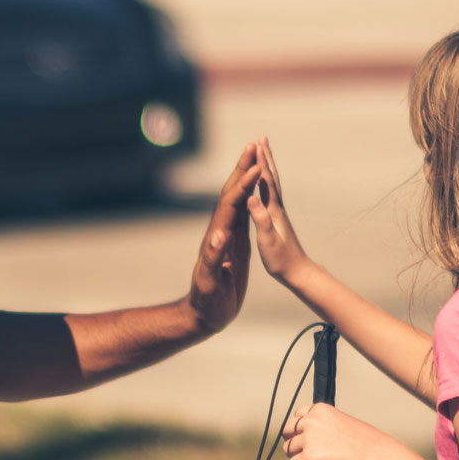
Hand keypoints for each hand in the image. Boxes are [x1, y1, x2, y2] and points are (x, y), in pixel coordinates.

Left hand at [184, 142, 262, 335]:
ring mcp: (226, 236)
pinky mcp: (232, 243)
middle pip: (230, 193)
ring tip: (255, 157)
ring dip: (244, 177)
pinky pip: (241, 213)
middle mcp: (220, 232)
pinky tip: (254, 188)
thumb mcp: (210, 282)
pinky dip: (248, 196)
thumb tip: (219, 236)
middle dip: (241, 169)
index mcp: (217, 238)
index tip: (255, 167)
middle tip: (253, 145)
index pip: (230, 204)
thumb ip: (212, 259)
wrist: (203, 314)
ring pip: (235, 199)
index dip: (242, 184)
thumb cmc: (207, 302)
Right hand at [246, 135, 313, 287]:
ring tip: (262, 155)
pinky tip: (261, 184)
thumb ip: (260, 218)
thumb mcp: (267, 240)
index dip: (261, 161)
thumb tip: (251, 196)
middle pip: (271, 177)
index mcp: (273, 211)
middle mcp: (277, 208)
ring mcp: (277, 214)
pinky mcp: (276, 220)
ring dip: (266, 168)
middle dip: (265, 157)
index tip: (256, 143)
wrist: (298, 271)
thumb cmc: (281, 260)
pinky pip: (268, 196)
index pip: (266, 181)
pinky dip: (264, 184)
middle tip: (261, 139)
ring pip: (271, 185)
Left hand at [282, 402, 381, 459]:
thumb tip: (308, 440)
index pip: (297, 415)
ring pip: (288, 449)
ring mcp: (309, 439)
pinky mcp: (308, 457)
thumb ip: (323, 427)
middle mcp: (311, 421)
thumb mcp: (342, 423)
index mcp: (320, 409)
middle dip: (292, 442)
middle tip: (304, 452)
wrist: (374, 455)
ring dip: (296, 458)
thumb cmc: (364, 442)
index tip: (306, 438)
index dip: (299, 429)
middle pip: (286, 430)